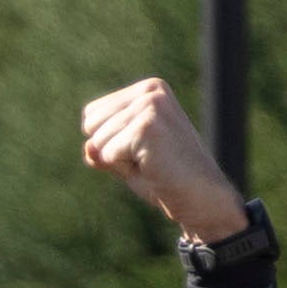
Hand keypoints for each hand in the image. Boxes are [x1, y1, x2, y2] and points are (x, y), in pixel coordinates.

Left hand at [79, 79, 250, 243]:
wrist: (198, 197)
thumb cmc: (165, 178)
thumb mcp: (126, 159)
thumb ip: (102, 148)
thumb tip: (88, 147)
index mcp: (148, 90)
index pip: (92, 113)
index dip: (108, 141)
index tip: (141, 149)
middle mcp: (150, 91)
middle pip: (91, 124)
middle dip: (110, 150)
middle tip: (146, 159)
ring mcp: (150, 106)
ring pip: (98, 140)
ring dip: (120, 161)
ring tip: (151, 162)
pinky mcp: (147, 126)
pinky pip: (108, 153)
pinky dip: (124, 168)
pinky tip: (152, 166)